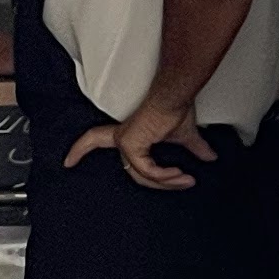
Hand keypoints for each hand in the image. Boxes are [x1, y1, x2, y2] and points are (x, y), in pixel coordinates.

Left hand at [67, 100, 214, 190]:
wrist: (175, 96)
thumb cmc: (174, 107)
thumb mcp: (184, 135)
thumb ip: (194, 147)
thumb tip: (209, 156)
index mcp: (129, 134)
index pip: (95, 141)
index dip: (81, 149)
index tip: (68, 161)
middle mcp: (123, 138)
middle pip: (131, 170)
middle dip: (158, 182)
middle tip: (182, 180)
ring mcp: (126, 143)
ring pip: (143, 175)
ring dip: (168, 181)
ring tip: (185, 178)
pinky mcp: (131, 146)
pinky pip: (147, 171)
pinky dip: (164, 175)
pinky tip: (178, 174)